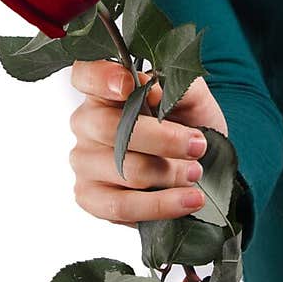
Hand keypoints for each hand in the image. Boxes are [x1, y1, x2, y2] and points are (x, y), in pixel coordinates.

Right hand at [67, 58, 227, 226]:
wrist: (198, 163)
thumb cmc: (188, 124)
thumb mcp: (192, 97)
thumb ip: (173, 84)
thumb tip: (151, 87)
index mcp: (104, 91)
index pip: (84, 75)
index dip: (101, 78)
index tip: (129, 85)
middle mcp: (86, 124)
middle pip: (108, 129)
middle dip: (163, 140)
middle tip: (196, 146)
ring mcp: (84, 162)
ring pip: (123, 170)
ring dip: (169, 174)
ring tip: (195, 173)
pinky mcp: (91, 198)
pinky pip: (122, 206)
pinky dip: (161, 205)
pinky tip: (187, 200)